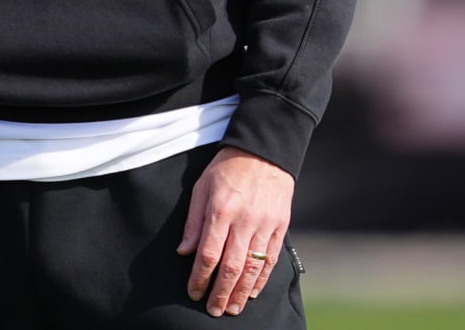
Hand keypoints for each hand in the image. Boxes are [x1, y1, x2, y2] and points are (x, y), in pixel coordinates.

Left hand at [177, 146, 294, 316]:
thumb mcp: (201, 187)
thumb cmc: (226, 169)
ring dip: (241, 292)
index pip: (208, 254)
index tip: (193, 292)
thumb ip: (194, 221)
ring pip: (253, 268)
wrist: (264, 153)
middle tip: (213, 310)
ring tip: (232, 308)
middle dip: (220, 293)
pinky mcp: (280, 227)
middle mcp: (244, 221)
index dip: (200, 277)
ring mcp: (265, 226)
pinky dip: (261, 280)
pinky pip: (271, 260)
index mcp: (221, 210)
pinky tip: (252, 292)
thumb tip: (184, 251)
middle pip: (231, 267)